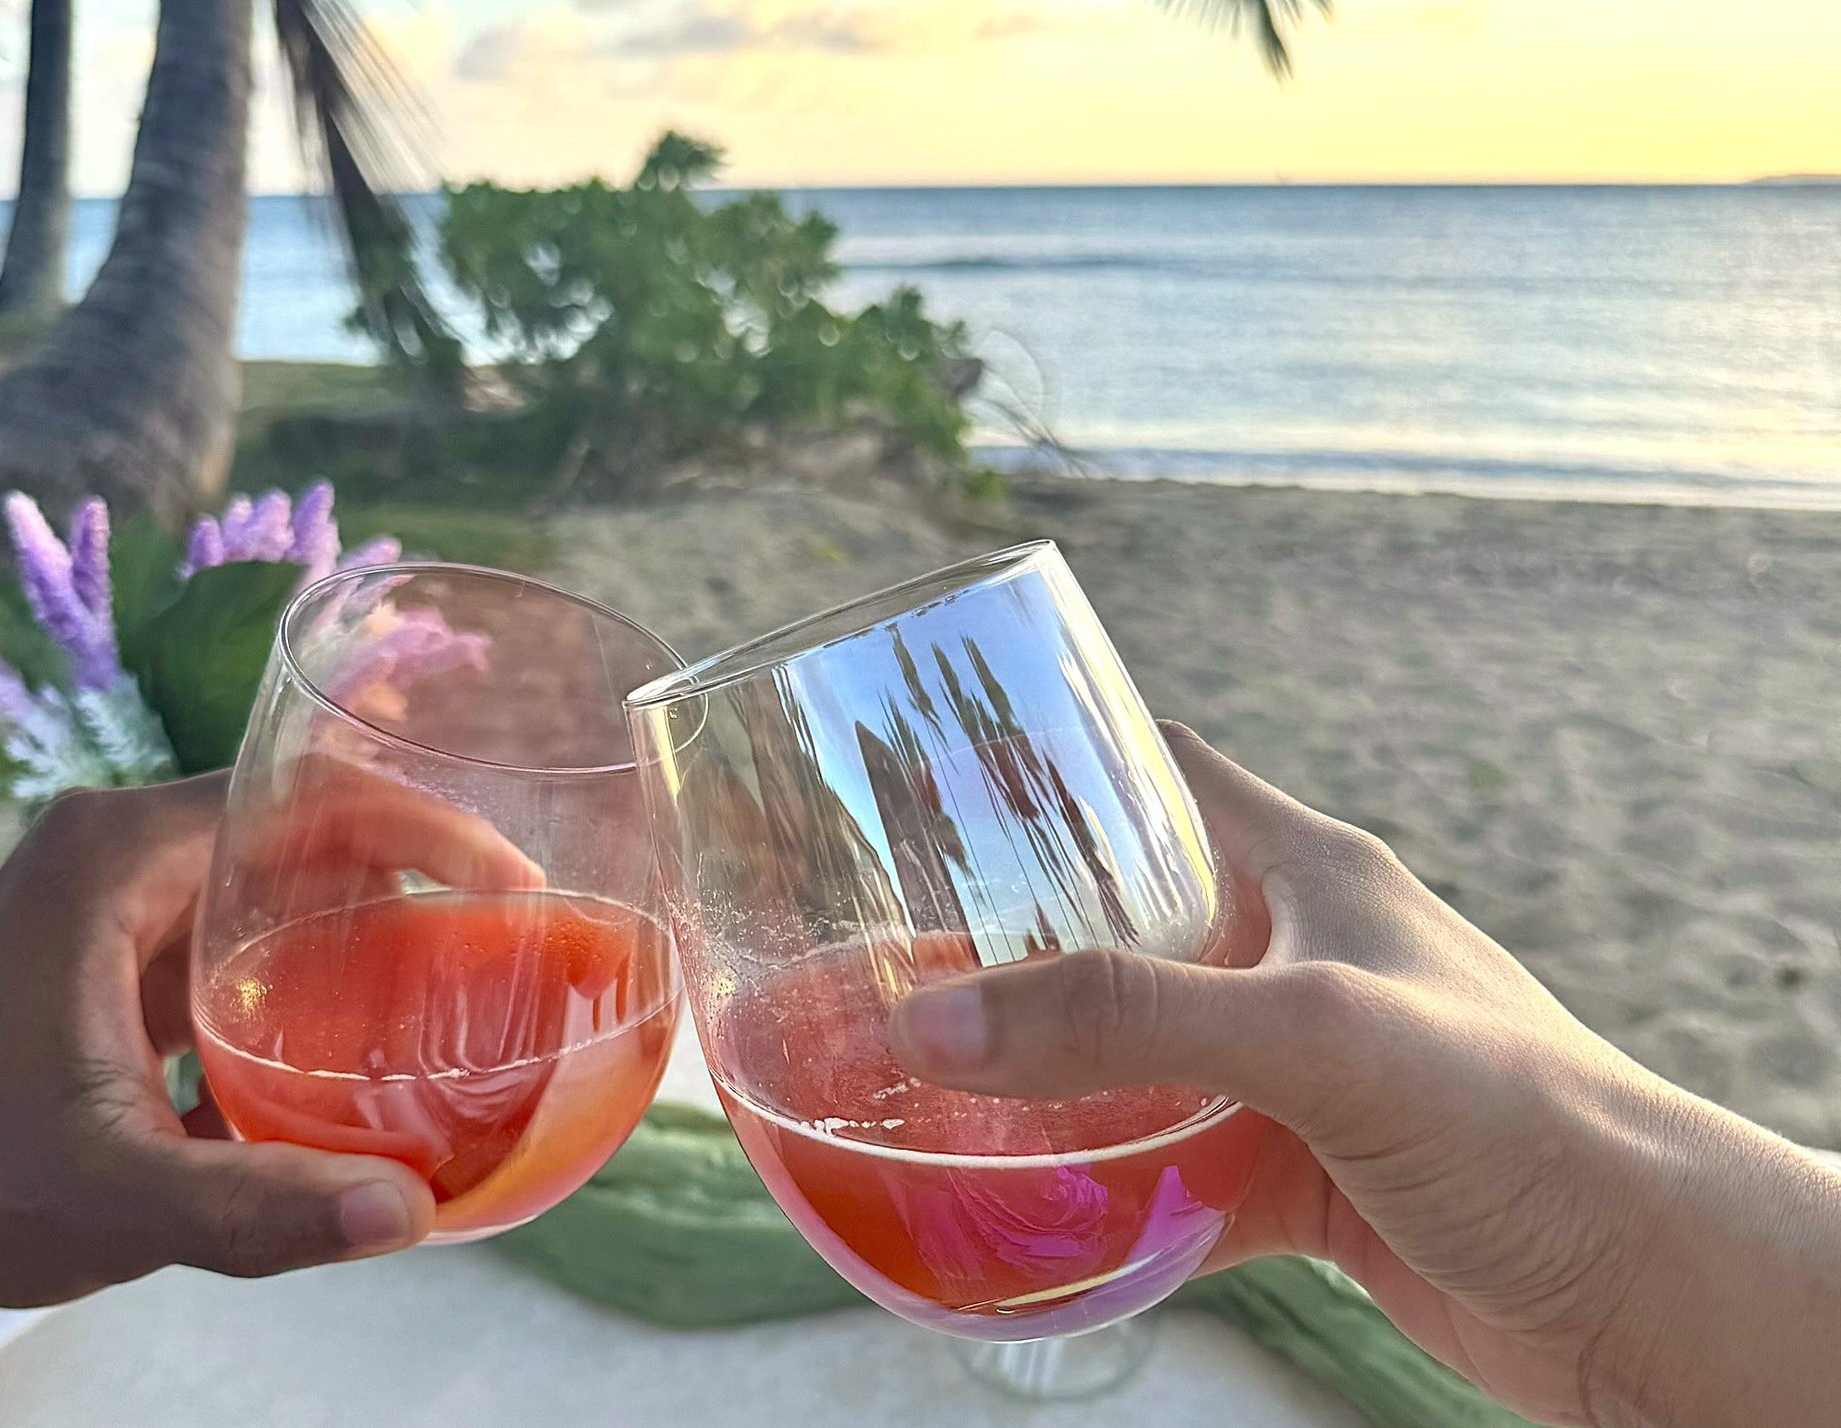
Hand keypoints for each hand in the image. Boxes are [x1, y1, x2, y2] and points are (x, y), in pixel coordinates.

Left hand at [0, 771, 535, 1307]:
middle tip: (522, 928)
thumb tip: (410, 1213)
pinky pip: (258, 924)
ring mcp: (127, 897)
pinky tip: (390, 1022)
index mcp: (119, 854)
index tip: (512, 883)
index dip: (426, 823)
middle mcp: (126, 848)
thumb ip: (254, 1206)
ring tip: (481, 967)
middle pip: (312, 819)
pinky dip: (331, 957)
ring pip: (289, 871)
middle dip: (425, 865)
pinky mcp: (130, 950)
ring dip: (384, 909)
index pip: (306, 792)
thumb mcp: (108, 1192)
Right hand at [891, 723, 1840, 1427]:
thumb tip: (935, 1019)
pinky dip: (1103, 1190)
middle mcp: (1291, 959)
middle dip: (1013, 941)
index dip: (1055, 761)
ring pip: (1136, 1057)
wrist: (1648, 1289)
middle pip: (1125, 923)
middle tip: (891, 958)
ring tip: (927, 1088)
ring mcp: (1293, 1072)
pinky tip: (1028, 1212)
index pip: (1163, 774)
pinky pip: (1171, 1170)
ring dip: (1047, 1076)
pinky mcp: (1302, 1174)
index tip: (934, 777)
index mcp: (1305, 873)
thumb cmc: (1521, 1117)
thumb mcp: (1315, 1033)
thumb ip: (1129, 1019)